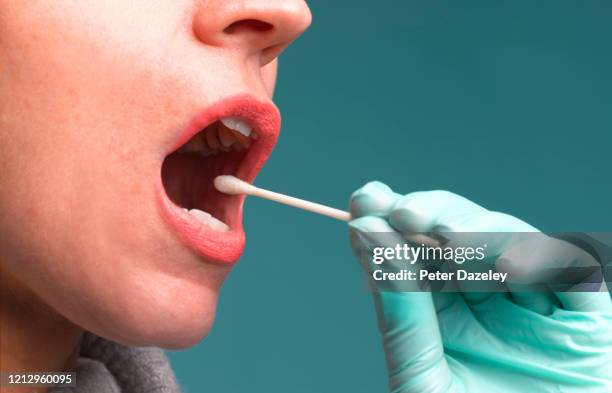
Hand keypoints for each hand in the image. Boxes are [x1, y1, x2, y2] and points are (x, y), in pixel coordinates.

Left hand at [348, 182, 611, 392]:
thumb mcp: (422, 376)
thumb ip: (401, 311)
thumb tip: (369, 235)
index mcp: (443, 311)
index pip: (414, 250)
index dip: (389, 219)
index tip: (364, 202)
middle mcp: (486, 299)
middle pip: (459, 232)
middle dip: (429, 214)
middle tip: (398, 211)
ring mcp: (533, 303)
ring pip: (510, 238)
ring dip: (474, 228)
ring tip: (439, 234)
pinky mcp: (583, 317)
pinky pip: (568, 270)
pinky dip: (537, 258)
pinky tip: (503, 265)